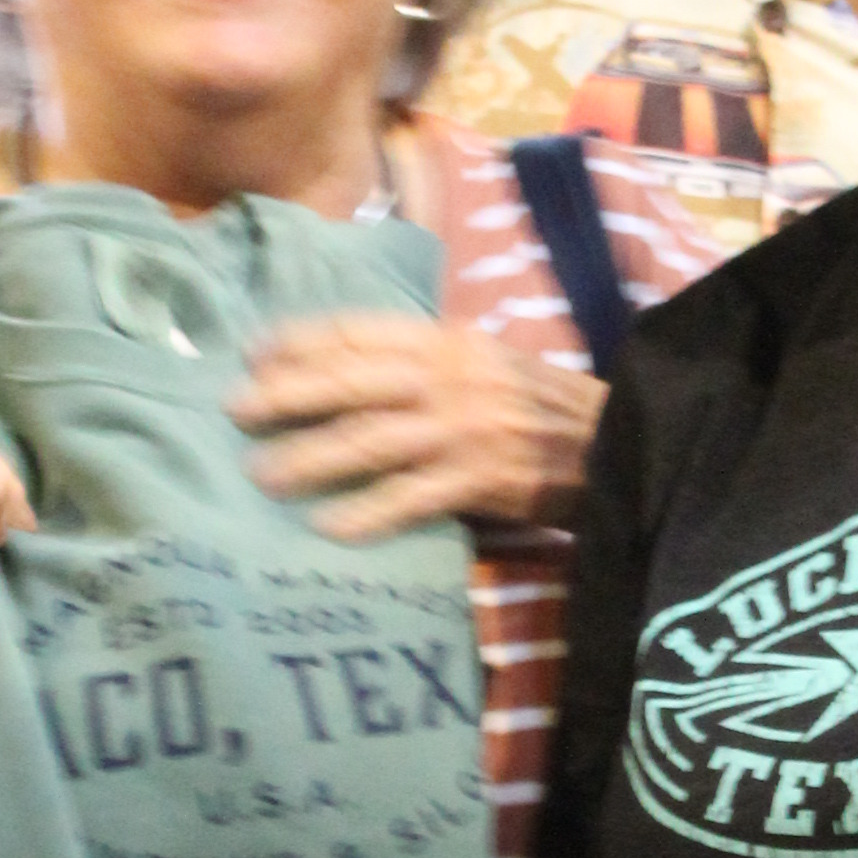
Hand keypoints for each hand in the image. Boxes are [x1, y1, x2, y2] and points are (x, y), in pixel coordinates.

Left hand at [232, 315, 597, 535]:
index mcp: (452, 341)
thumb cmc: (545, 410)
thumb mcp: (489, 365)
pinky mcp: (485, 477)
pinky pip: (412, 495)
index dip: (303, 339)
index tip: (253, 352)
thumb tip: (350, 376)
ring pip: (372, 437)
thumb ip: (430, 365)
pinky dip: (366, 511)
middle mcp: (454, 376)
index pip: (363, 330)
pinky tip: (328, 527)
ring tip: (263, 475)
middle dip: (288, 393)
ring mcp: (468, 427)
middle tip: (235, 412)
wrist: (622, 445)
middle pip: (354, 379)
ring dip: (311, 457)